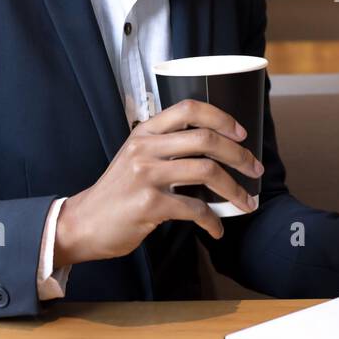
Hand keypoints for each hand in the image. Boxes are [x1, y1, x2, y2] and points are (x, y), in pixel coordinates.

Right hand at [54, 99, 263, 264]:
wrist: (82, 223)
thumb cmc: (116, 193)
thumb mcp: (135, 157)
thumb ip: (165, 147)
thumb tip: (211, 148)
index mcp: (145, 132)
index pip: (189, 108)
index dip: (221, 117)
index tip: (241, 132)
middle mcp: (146, 148)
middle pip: (206, 140)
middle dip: (239, 155)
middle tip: (255, 169)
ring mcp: (147, 175)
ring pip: (207, 172)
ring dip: (235, 189)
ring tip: (247, 202)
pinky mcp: (150, 205)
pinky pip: (195, 209)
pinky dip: (212, 221)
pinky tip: (217, 229)